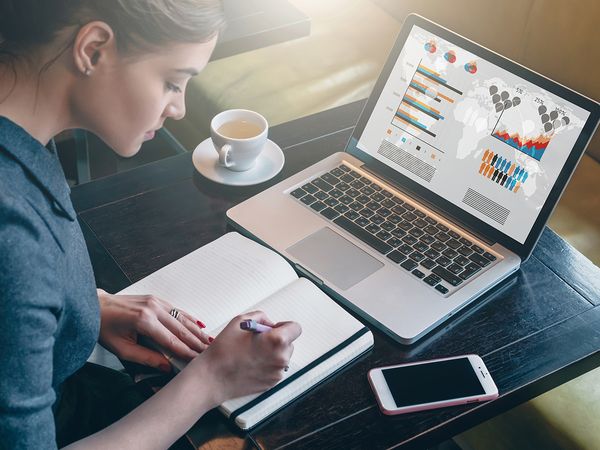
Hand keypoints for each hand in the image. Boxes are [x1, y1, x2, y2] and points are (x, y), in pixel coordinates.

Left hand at [97, 289, 211, 371]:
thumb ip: (145, 358)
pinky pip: (177, 310)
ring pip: (182, 318)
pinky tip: (199, 325)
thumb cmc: (104, 327)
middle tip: (209, 352)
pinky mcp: (156, 299)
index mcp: (144, 321)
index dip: (186, 352)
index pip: (171, 340)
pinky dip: (189, 318)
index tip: (197, 360)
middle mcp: (152, 308)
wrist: (95, 307)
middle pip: (181, 329)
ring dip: (196, 331)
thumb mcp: (122, 349)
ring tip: (208, 341)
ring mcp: (155, 302)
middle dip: (196, 342)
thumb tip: (165, 367)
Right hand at [190, 310, 301, 404]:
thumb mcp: (239, 321)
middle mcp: (281, 358)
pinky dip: (267, 364)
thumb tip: (269, 323)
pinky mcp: (271, 383)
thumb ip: (260, 317)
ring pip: (282, 356)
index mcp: (276, 341)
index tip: (274, 328)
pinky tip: (251, 363)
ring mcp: (277, 373)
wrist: (212, 378)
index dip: (284, 326)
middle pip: (289, 343)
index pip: (295, 328)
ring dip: (272, 352)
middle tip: (258, 341)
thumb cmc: (223, 351)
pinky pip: (275, 368)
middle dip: (277, 339)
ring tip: (251, 353)